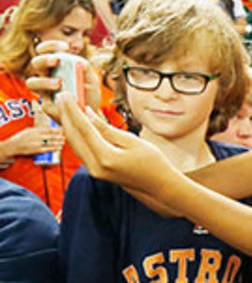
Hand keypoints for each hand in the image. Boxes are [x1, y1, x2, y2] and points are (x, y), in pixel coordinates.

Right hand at [0, 125, 63, 159]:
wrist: (14, 146)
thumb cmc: (21, 137)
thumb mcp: (28, 130)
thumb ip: (37, 130)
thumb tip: (46, 129)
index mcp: (35, 130)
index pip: (49, 129)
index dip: (57, 130)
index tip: (62, 130)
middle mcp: (37, 136)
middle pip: (52, 136)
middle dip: (59, 136)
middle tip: (65, 136)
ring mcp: (37, 144)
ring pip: (51, 143)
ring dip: (59, 143)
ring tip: (63, 142)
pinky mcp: (37, 150)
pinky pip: (48, 149)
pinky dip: (55, 148)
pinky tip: (59, 148)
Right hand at [25, 41, 102, 113]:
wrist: (90, 114)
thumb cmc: (89, 94)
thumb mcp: (92, 81)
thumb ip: (87, 71)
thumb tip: (81, 63)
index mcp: (56, 66)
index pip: (46, 50)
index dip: (52, 46)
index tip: (65, 47)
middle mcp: (46, 75)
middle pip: (36, 63)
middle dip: (45, 59)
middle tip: (57, 60)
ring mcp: (44, 90)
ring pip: (31, 81)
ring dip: (43, 81)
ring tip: (59, 83)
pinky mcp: (45, 103)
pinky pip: (40, 100)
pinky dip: (48, 95)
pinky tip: (60, 94)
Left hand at [56, 101, 178, 193]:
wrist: (159, 187)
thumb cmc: (153, 163)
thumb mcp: (133, 142)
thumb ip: (107, 129)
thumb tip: (87, 114)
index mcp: (107, 157)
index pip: (84, 128)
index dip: (73, 110)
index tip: (66, 95)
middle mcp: (96, 166)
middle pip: (73, 136)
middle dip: (65, 115)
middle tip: (61, 97)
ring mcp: (94, 171)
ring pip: (73, 143)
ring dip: (68, 124)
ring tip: (65, 107)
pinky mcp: (95, 171)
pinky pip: (80, 149)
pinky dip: (76, 134)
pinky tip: (75, 123)